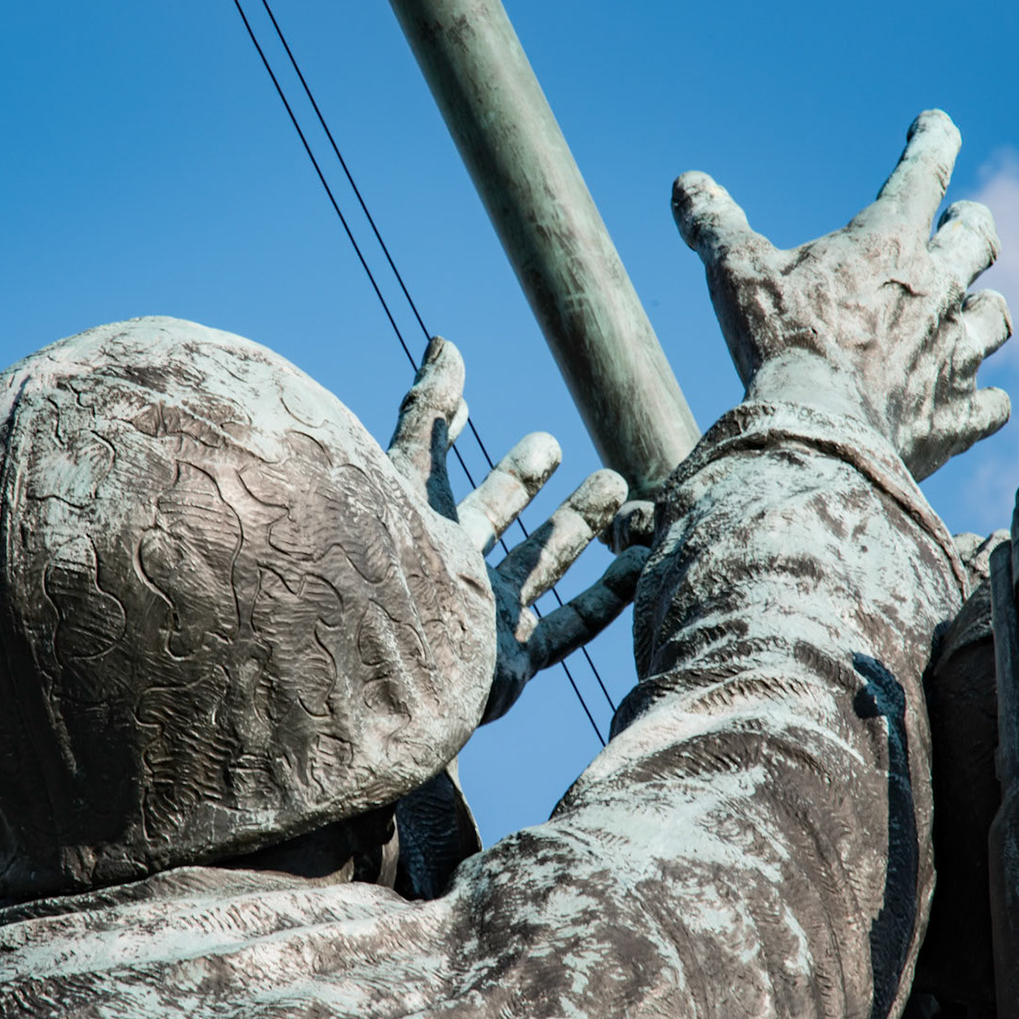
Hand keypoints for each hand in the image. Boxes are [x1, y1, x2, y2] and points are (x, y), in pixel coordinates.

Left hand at [389, 338, 649, 723]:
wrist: (379, 677)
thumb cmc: (381, 571)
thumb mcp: (402, 477)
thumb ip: (428, 415)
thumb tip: (445, 340)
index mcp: (408, 528)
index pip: (430, 470)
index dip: (447, 433)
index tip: (471, 400)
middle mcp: (443, 573)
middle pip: (489, 516)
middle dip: (522, 480)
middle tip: (551, 445)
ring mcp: (478, 621)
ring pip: (537, 566)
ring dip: (576, 529)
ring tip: (617, 486)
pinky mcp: (507, 668)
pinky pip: (565, 629)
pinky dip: (604, 600)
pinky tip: (639, 568)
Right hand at [672, 110, 1011, 479]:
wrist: (816, 435)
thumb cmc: (777, 345)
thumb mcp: (734, 273)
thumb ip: (715, 224)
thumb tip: (687, 183)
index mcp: (889, 242)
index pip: (925, 171)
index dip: (933, 139)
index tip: (935, 124)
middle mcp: (937, 289)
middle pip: (978, 239)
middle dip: (972, 224)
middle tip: (967, 220)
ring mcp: (954, 354)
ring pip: (994, 317)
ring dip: (983, 309)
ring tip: (976, 311)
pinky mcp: (956, 416)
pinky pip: (992, 404)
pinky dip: (984, 400)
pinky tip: (977, 402)